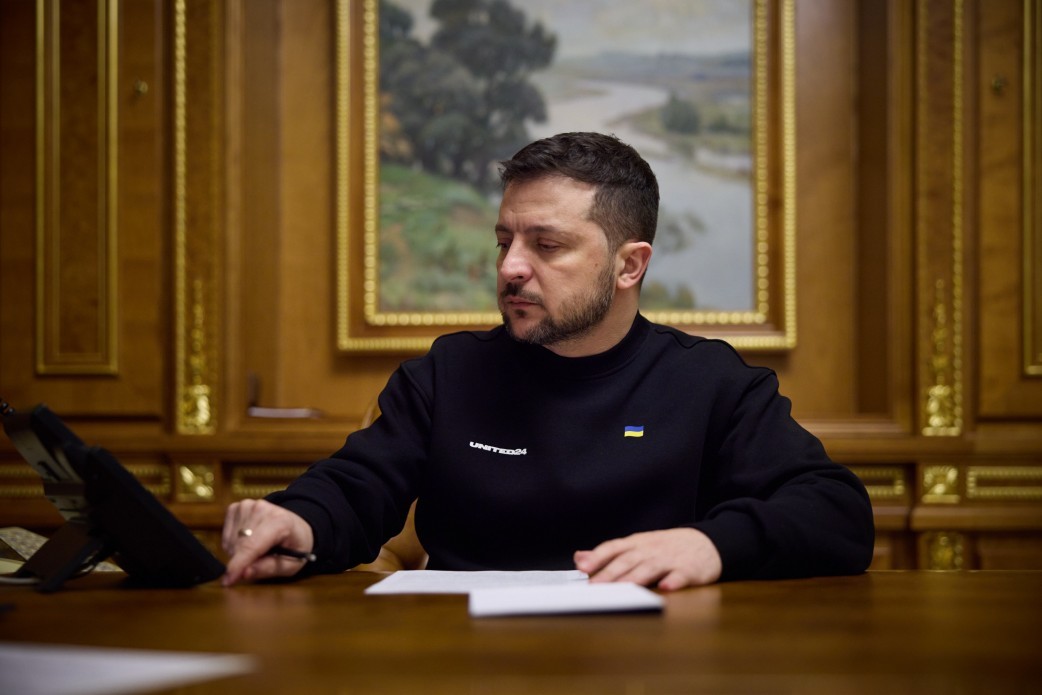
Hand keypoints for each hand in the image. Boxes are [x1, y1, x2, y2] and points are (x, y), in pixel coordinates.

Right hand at [221, 499, 314, 586]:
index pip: (252, 545)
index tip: (227, 581)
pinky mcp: (237, 507)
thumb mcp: (291, 564)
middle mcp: (261, 509)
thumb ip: (268, 569)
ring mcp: (248, 506)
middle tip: (258, 563)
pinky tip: (248, 542)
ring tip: (257, 551)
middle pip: (238, 545)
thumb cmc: (295, 545)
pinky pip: (225, 535)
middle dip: (241, 562)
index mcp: (280, 522)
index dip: (238, 564)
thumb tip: (244, 573)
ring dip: (238, 554)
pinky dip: (233, 544)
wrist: (294, 525)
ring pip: (230, 542)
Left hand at [573, 528, 721, 590]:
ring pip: (650, 568)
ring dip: (635, 578)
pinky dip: (673, 581)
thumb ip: (609, 554)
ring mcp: (670, 559)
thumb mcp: (637, 545)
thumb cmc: (665, 547)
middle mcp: (650, 550)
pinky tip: (665, 588)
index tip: (584, 568)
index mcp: (636, 544)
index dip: (598, 557)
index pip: (613, 548)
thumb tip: (580, 558)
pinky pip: (680, 576)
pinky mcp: (689, 570)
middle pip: (628, 561)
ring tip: (622, 589)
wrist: (705, 543)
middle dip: (611, 573)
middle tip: (595, 586)